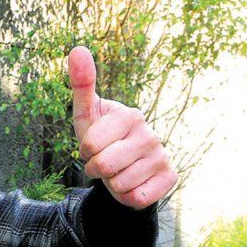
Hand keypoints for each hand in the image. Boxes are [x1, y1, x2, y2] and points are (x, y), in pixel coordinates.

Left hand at [68, 46, 176, 209]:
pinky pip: (136, 197)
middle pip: (105, 166)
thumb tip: (77, 48)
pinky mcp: (169, 178)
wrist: (121, 168)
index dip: (84, 152)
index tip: (92, 146)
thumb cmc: (99, 138)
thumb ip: (81, 84)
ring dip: (111, 183)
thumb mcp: (86, 114)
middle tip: (103, 162)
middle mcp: (149, 133)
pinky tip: (132, 183)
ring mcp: (162, 155)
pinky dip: (127, 196)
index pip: (90, 145)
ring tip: (117, 172)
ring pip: (119, 184)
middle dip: (96, 169)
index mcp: (129, 115)